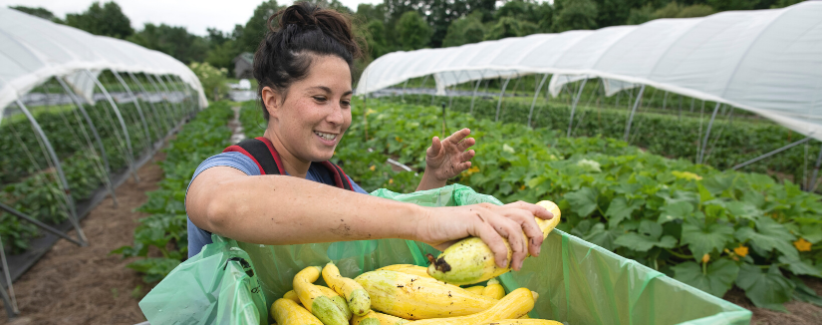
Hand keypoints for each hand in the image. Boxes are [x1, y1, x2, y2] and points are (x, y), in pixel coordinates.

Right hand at [414, 201, 553, 270]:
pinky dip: (502, 252)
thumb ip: (485, 241)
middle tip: (535, 253)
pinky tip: (501, 262)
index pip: (520, 205)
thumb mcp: (470, 235)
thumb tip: (500, 260)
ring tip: (517, 265)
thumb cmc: (444, 232)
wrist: (423, 223)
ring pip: (513, 227)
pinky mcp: (472, 221)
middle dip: (535, 235)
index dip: (537, 210)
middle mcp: (489, 208)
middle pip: (523, 216)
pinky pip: (494, 237)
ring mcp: (481, 213)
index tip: (550, 218)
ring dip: (520, 249)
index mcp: (490, 209)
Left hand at [424, 128, 475, 181]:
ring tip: (472, 152)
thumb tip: (435, 138)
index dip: (462, 133)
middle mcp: (456, 149)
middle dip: (468, 142)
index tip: (467, 130)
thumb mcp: (431, 152)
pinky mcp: (458, 168)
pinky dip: (465, 165)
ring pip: (465, 155)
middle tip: (472, 140)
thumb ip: (434, 146)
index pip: (457, 137)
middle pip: (464, 145)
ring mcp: (458, 158)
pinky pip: (462, 166)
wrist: (433, 171)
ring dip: (469, 154)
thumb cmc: (433, 157)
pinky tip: (468, 164)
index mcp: (450, 142)